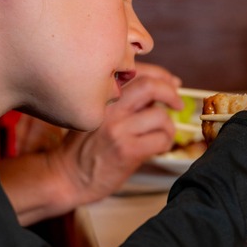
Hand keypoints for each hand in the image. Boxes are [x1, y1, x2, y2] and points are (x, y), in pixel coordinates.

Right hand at [52, 63, 182, 201]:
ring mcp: (117, 128)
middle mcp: (108, 107)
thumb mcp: (101, 113)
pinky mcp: (127, 150)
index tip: (172, 83)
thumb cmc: (88, 146)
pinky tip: (158, 148)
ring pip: (160, 116)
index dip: (161, 75)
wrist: (69, 176)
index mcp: (102, 94)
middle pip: (150, 86)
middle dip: (171, 92)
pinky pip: (161, 139)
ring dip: (170, 126)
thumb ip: (128, 99)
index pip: (137, 70)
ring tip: (163, 135)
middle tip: (178, 104)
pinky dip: (166, 143)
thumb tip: (167, 86)